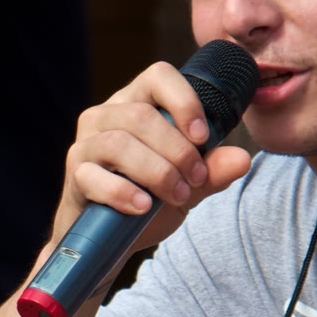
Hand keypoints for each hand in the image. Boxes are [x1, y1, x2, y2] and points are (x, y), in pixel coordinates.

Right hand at [51, 59, 251, 259]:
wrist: (113, 241)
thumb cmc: (150, 202)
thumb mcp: (189, 186)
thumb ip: (213, 171)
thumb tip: (242, 159)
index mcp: (136, 104)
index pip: (158, 76)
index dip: (184, 100)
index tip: (204, 136)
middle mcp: (106, 116)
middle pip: (142, 115)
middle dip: (178, 150)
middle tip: (197, 179)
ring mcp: (86, 144)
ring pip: (119, 143)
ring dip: (156, 171)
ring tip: (178, 196)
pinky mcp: (75, 175)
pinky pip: (94, 176)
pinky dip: (123, 193)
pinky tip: (144, 207)